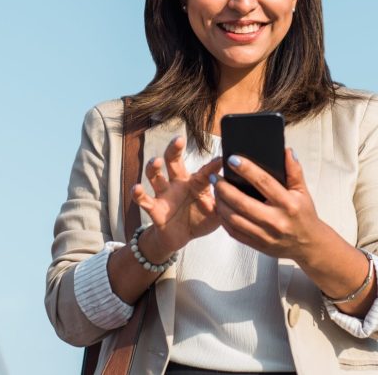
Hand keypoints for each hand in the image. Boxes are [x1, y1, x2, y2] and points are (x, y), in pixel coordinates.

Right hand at [133, 136, 222, 255]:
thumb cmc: (200, 219)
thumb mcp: (217, 214)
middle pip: (173, 161)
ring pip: (156, 176)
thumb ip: (226, 205)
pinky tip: (136, 188)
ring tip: (155, 162)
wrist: (180, 237)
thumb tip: (241, 195)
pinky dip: (138, 194)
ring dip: (154, 167)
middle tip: (178, 139)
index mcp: (196, 182)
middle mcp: (178, 183)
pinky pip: (144, 200)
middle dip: (174, 149)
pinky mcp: (154, 209)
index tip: (223, 158)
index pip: (205, 171)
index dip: (214, 165)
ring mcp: (165, 194)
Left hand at [213, 148, 328, 264]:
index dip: (247, 170)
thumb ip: (294, 171)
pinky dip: (224, 220)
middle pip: (242, 202)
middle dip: (224, 188)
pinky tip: (220, 208)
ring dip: (221, 203)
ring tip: (215, 191)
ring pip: (234, 218)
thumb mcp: (303, 192)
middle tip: (215, 177)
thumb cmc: (304, 215)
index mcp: (288, 204)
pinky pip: (235, 232)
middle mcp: (276, 220)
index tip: (233, 160)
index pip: (264, 182)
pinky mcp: (258, 244)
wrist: (308, 244)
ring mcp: (265, 235)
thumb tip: (287, 151)